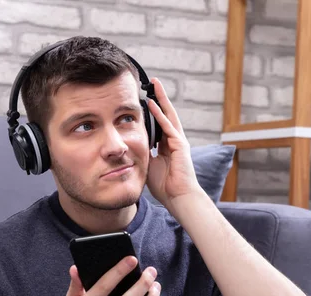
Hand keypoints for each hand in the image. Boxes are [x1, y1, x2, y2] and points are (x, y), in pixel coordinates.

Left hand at [146, 78, 201, 209]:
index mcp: (167, 145)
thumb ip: (143, 153)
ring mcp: (178, 141)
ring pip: (169, 115)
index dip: (152, 110)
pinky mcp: (180, 145)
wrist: (178, 197)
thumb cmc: (165, 185)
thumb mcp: (148, 165)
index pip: (159, 122)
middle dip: (159, 98)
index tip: (143, 97)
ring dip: (161, 99)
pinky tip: (152, 103)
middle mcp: (174, 140)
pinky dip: (160, 114)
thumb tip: (130, 146)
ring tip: (154, 84)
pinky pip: (168, 126)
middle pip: (166, 114)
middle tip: (152, 82)